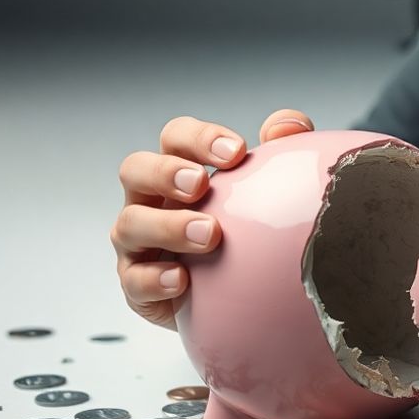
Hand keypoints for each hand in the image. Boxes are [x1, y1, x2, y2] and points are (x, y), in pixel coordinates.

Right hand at [111, 109, 313, 329]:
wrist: (239, 294)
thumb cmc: (247, 232)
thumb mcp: (270, 190)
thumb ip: (282, 150)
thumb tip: (288, 125)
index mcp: (179, 170)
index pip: (177, 138)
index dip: (200, 138)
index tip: (237, 152)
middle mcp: (151, 200)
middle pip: (135, 169)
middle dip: (165, 172)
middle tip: (201, 185)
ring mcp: (138, 242)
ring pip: (130, 224)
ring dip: (167, 226)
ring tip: (208, 234)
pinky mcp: (137, 284)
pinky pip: (134, 280)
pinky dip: (155, 278)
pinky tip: (182, 280)